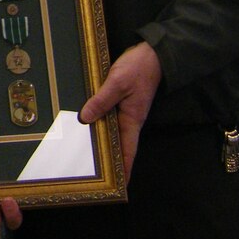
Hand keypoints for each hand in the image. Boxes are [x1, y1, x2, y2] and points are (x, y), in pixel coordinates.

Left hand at [79, 41, 161, 178]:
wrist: (153, 53)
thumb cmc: (138, 68)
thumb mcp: (118, 82)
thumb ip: (101, 100)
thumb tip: (85, 118)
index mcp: (132, 119)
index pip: (128, 150)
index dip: (124, 168)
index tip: (119, 185)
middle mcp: (130, 118)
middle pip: (119, 143)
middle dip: (110, 158)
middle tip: (95, 172)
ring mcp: (127, 110)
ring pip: (113, 130)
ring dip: (104, 140)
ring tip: (87, 153)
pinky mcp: (122, 101)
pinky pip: (110, 117)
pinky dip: (101, 123)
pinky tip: (89, 125)